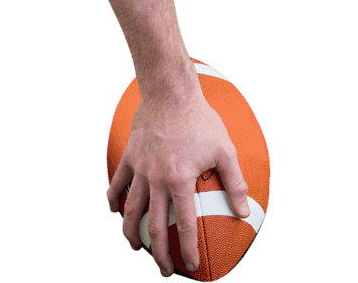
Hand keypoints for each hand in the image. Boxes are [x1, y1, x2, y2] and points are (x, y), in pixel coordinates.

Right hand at [106, 88, 250, 276]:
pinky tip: (116, 211)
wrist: (170, 92)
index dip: (187, 249)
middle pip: (154, 227)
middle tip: (165, 270)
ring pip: (130, 211)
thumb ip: (234, 182)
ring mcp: (140, 168)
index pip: (184, 225)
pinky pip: (116, 184)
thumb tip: (244, 211)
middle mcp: (157, 178)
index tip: (191, 266)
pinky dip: (113, 200)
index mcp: (181, 179)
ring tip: (137, 248)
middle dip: (159, 254)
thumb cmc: (200, 119)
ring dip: (132, 235)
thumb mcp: (224, 149)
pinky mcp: (129, 157)